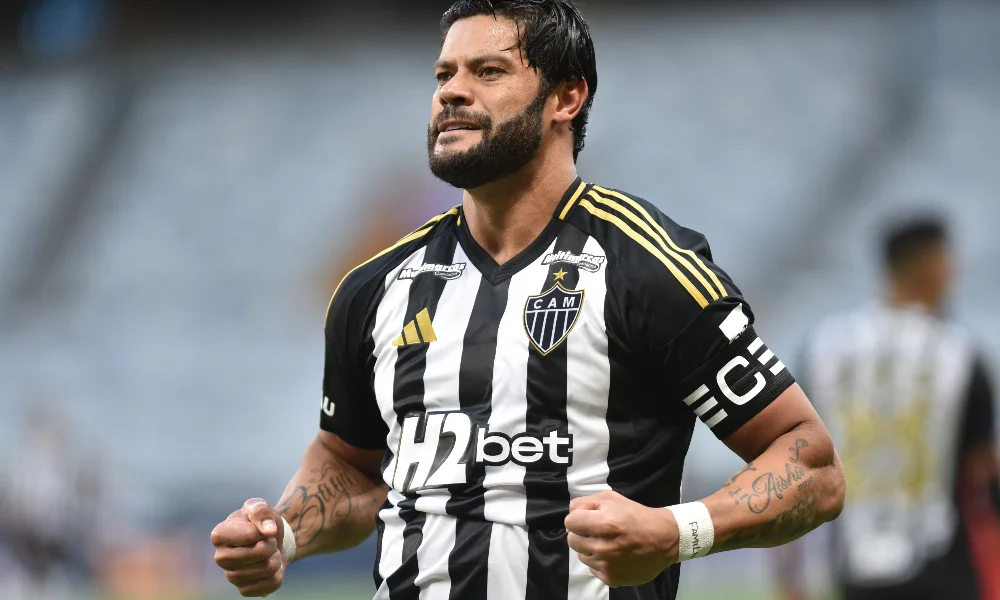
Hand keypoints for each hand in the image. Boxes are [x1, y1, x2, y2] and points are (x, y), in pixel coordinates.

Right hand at [211, 498, 286, 596]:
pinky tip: (269, 567)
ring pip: (268, 568)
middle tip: (267, 541)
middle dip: (272, 543)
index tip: (260, 528)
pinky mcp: (244, 590)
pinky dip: (278, 573)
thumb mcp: (260, 506)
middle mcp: (220, 558)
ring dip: (276, 557)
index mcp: (219, 535)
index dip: (263, 529)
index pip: (250, 534)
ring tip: (268, 553)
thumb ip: (260, 511)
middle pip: (261, 552)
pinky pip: (272, 583)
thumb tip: (267, 530)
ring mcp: (231, 576)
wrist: (270, 540)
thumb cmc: (261, 522)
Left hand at [564, 490, 678, 586]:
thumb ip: (586, 502)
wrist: (663, 539)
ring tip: (607, 543)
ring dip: (589, 549)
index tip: (589, 518)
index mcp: (602, 524)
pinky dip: (599, 562)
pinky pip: (592, 569)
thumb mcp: (612, 499)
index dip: (578, 518)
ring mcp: (606, 565)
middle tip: (597, 531)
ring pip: (581, 556)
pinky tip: (613, 555)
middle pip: (571, 540)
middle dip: (581, 534)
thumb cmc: (636, 516)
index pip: (569, 522)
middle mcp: (602, 547)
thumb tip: (571, 512)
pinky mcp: (611, 579)